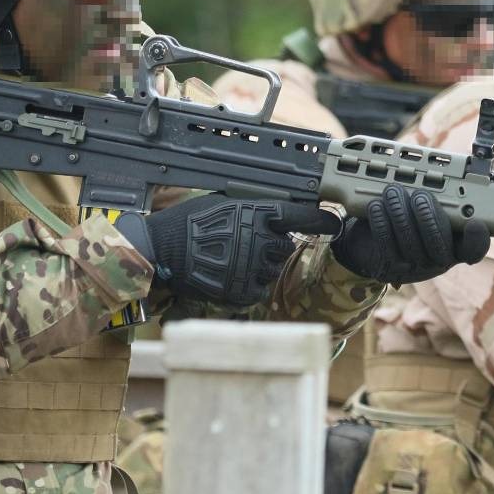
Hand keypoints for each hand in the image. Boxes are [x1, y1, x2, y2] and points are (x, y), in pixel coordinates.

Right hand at [119, 196, 338, 307]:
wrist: (160, 251)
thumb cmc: (187, 223)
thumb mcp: (222, 203)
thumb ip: (253, 209)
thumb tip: (277, 214)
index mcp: (256, 213)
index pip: (300, 216)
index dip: (321, 221)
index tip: (334, 223)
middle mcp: (259, 240)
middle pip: (285, 247)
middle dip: (271, 246)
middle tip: (244, 245)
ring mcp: (252, 267)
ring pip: (272, 270)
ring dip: (259, 266)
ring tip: (230, 259)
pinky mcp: (242, 290)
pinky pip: (259, 289)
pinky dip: (249, 285)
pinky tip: (229, 276)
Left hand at [331, 183, 490, 285]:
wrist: (372, 236)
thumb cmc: (409, 211)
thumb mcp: (430, 200)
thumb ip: (444, 189)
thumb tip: (459, 164)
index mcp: (456, 242)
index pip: (474, 248)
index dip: (477, 239)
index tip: (474, 223)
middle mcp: (438, 259)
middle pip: (440, 246)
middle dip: (429, 216)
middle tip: (420, 195)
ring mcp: (413, 266)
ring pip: (410, 244)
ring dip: (400, 213)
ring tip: (392, 191)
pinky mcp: (388, 266)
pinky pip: (385, 246)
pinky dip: (380, 222)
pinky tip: (376, 205)